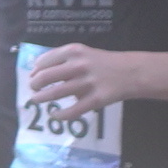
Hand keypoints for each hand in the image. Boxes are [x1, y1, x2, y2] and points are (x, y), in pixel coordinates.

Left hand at [21, 45, 139, 113]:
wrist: (132, 72)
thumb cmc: (104, 63)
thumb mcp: (83, 53)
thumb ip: (61, 60)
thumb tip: (36, 73)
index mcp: (74, 51)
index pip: (43, 61)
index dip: (34, 71)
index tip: (34, 76)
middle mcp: (79, 65)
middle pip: (44, 77)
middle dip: (34, 85)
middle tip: (34, 89)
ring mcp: (87, 83)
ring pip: (55, 94)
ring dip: (41, 99)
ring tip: (38, 100)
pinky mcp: (96, 99)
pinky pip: (72, 111)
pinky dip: (60, 115)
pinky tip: (55, 115)